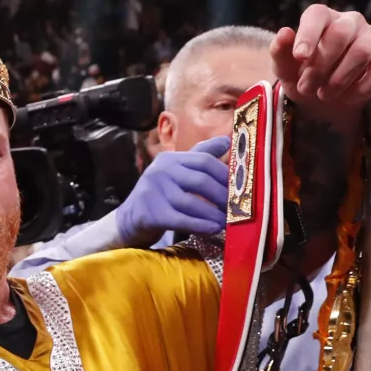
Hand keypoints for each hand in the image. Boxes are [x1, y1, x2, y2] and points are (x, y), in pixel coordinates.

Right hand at [115, 136, 229, 247]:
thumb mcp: (177, 172)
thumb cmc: (160, 196)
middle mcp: (160, 171)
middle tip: (238, 208)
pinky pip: (181, 219)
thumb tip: (227, 140)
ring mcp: (153, 191)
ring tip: (229, 222)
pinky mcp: (149, 212)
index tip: (241, 188)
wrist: (129, 219)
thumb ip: (200, 156)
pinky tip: (213, 230)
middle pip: (200, 180)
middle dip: (223, 196)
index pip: (204, 160)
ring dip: (215, 215)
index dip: (225, 175)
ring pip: (192, 202)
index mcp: (170, 158)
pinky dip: (200, 225)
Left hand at [271, 5, 370, 107]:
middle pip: (341, 33)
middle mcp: (348, 20)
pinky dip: (361, 89)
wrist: (324, 94)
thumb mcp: (284, 67)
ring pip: (362, 52)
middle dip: (321, 65)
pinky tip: (346, 97)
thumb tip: (285, 32)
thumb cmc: (302, 73)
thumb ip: (280, 51)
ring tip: (324, 94)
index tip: (300, 57)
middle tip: (307, 87)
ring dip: (340, 79)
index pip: (317, 14)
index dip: (308, 34)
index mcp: (321, 17)